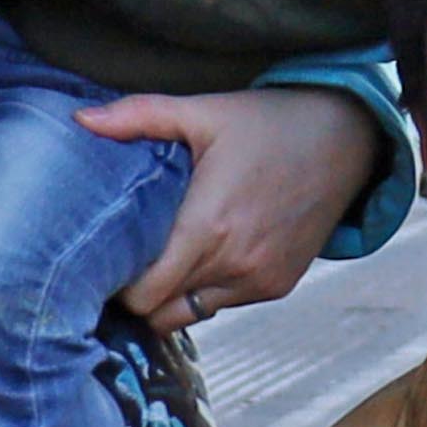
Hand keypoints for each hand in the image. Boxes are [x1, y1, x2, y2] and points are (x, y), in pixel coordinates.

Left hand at [89, 85, 389, 328]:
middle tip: (125, 261)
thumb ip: (139, 116)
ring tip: (163, 258)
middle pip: (160, 312)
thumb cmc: (269, 122)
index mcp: (208, 227)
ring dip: (172, 295)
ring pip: (190, 314)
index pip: (144, 296)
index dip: (118, 285)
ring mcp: (259, 280)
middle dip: (138, 293)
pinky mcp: (278, 285)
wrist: (347, 138)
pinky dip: (207, 289)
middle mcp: (235, 264)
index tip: (107, 261)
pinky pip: (224, 305)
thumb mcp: (203, 112)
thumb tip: (80, 118)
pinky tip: (204, 254)